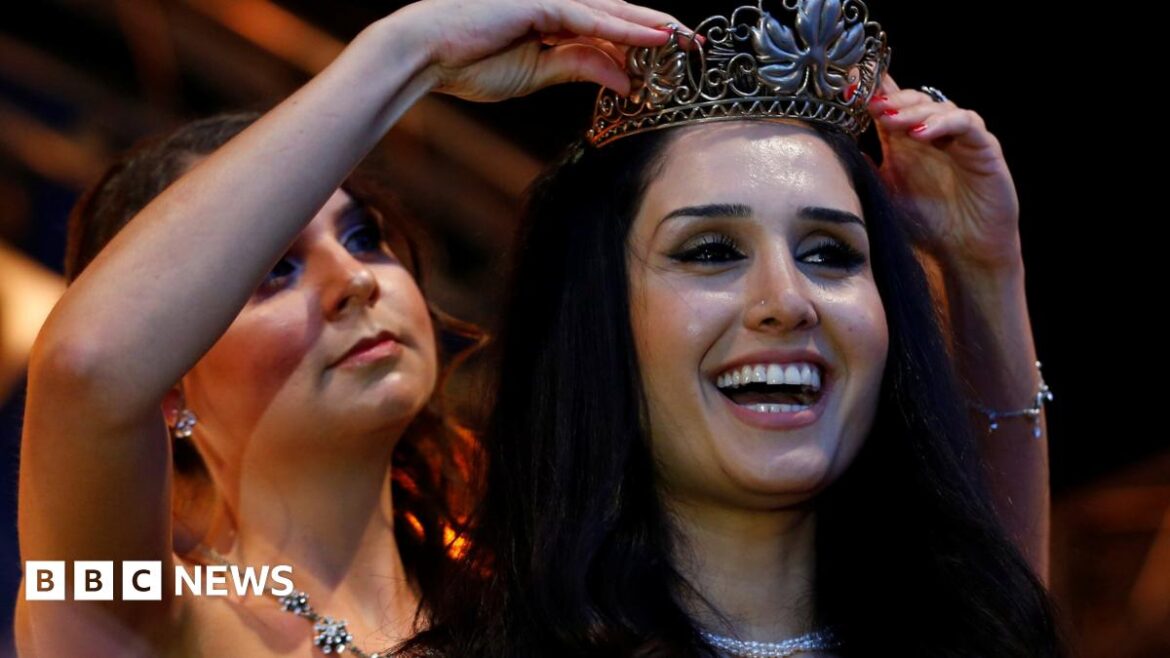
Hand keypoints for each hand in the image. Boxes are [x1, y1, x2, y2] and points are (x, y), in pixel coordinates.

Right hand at [397, 0, 682, 101]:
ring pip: (614, 12)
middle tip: (697, 44)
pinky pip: (591, 18)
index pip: (610, 30)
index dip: (644, 42)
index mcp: (555, 23)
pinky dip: (625, 29)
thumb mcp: (537, 75)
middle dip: (660, 30)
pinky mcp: (541, 4)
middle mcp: (558, 7)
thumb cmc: (469, 63)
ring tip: (687, 39)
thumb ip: (581, 70)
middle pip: (621, 15)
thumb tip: (626, 82)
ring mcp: (550, 1)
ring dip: (653, 26)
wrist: (427, 53)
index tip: (674, 60)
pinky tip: (654, 38)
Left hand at [865, 74, 1021, 273]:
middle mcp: (933, 134)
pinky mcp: (985, 149)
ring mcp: (961, 138)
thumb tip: (831, 145)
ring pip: (939, 106)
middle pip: (913, 98)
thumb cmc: (926, 225)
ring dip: (913, 110)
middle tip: (871, 105)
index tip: (849, 86)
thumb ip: (865, 168)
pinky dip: (944, 123)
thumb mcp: (885, 194)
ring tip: (891, 120)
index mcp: (905, 141)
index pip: (891, 105)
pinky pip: (968, 124)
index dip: (873, 91)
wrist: (963, 255)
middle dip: (891, 100)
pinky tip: (921, 134)